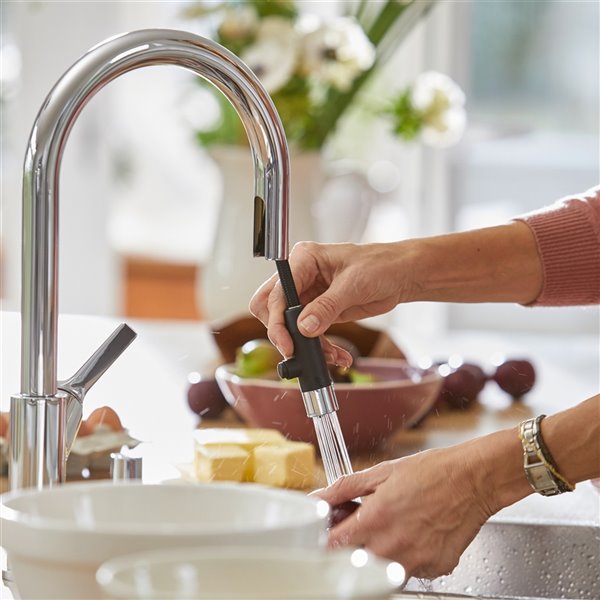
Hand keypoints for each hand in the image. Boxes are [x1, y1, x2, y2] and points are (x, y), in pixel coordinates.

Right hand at [249, 241, 409, 361]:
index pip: (276, 292)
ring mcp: (308, 295)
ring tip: (331, 356)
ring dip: (306, 346)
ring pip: (289, 326)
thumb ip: (327, 306)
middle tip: (298, 353)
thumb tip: (304, 327)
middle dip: (283, 334)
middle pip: (272, 309)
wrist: (401, 275)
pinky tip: (337, 356)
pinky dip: (320, 348)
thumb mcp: (354, 284)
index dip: (278, 320)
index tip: (288, 344)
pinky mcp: (318, 311)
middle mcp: (300, 276)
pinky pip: (308, 334)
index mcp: (304, 259)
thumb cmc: (381, 265)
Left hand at [313, 444, 496, 579]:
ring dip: (378, 555)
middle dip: (351, 548)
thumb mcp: (382, 473)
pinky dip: (406, 557)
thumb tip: (319, 497)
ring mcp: (415, 561)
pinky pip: (410, 571)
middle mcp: (393, 546)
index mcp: (376, 519)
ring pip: (382, 571)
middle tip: (359, 529)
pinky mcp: (434, 568)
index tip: (326, 534)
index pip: (334, 545)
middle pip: (355, 562)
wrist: (473, 479)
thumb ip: (345, 488)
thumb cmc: (432, 472)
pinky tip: (413, 536)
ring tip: (391, 530)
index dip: (325, 540)